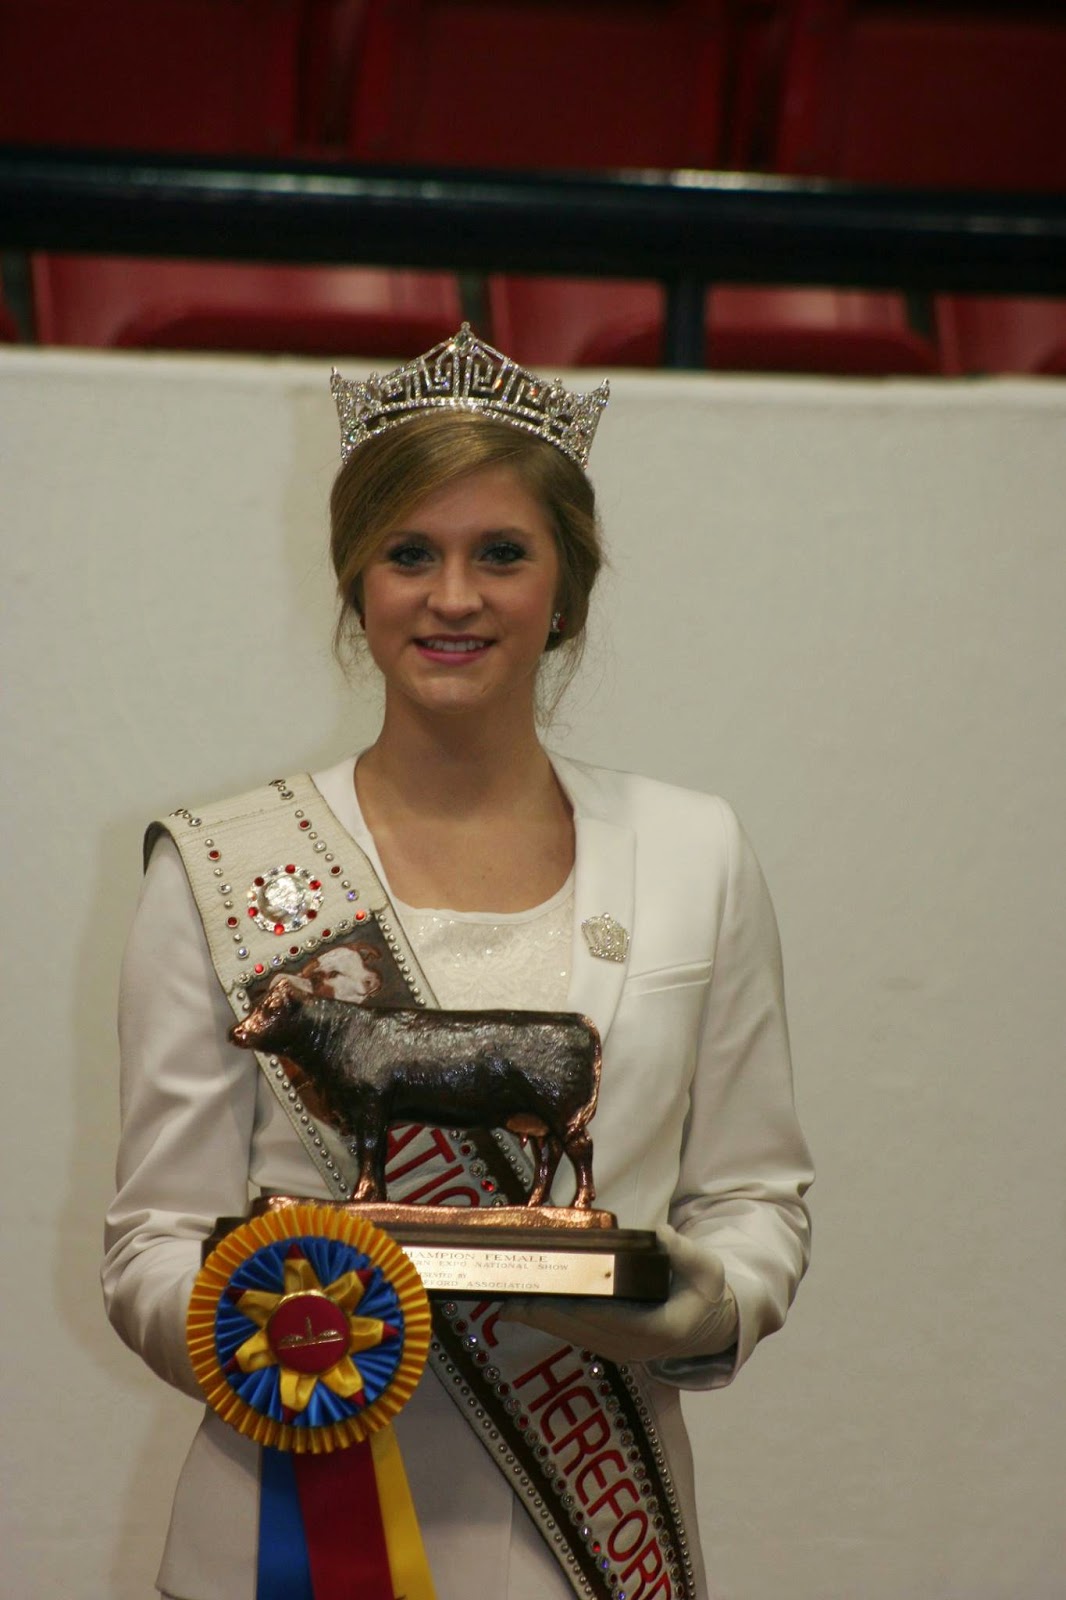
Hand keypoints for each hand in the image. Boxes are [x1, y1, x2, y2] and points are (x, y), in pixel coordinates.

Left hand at [497, 1225, 737, 1365]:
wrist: (710, 1325)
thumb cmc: (707, 1292)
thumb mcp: (708, 1268)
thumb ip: (685, 1252)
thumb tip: (661, 1234)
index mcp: (660, 1329)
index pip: (611, 1319)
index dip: (577, 1309)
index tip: (550, 1296)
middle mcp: (636, 1347)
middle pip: (583, 1330)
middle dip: (546, 1315)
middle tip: (511, 1300)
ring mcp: (622, 1351)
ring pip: (576, 1336)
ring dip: (542, 1321)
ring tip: (509, 1305)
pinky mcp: (612, 1347)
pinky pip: (578, 1336)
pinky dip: (552, 1324)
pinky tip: (528, 1312)